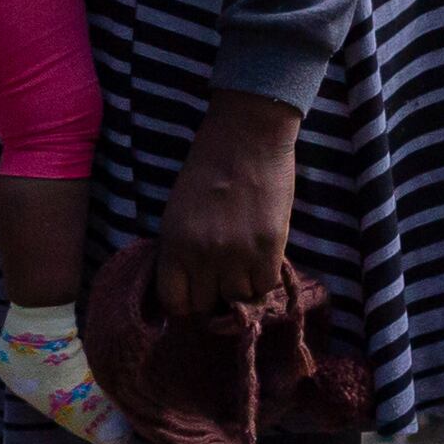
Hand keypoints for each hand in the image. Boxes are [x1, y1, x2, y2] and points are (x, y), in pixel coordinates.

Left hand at [151, 93, 301, 315]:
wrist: (247, 136)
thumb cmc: (208, 167)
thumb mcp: (178, 211)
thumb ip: (181, 250)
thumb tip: (190, 286)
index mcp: (174, 243)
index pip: (174, 302)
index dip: (185, 303)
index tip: (195, 293)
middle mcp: (202, 255)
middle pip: (206, 307)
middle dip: (213, 296)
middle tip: (222, 279)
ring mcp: (237, 254)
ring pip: (239, 300)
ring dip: (241, 286)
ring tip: (244, 264)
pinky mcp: (269, 248)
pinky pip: (265, 286)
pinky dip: (264, 277)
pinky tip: (261, 258)